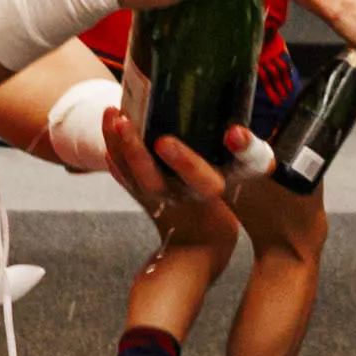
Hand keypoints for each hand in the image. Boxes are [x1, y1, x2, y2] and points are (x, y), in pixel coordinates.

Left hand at [46, 78, 249, 212]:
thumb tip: (236, 131)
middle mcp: (179, 197)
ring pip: (131, 176)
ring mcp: (158, 200)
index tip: (164, 141)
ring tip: (110, 112)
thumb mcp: (247, 175)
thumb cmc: (228, 196)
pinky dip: (114, 158)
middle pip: (152, 177)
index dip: (182, 161)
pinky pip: (124, 178)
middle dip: (134, 148)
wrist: (201, 242)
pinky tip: (108, 132)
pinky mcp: (142, 198)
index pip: (197, 179)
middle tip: (122, 119)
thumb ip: (245, 152)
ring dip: (117, 145)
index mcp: (208, 191)